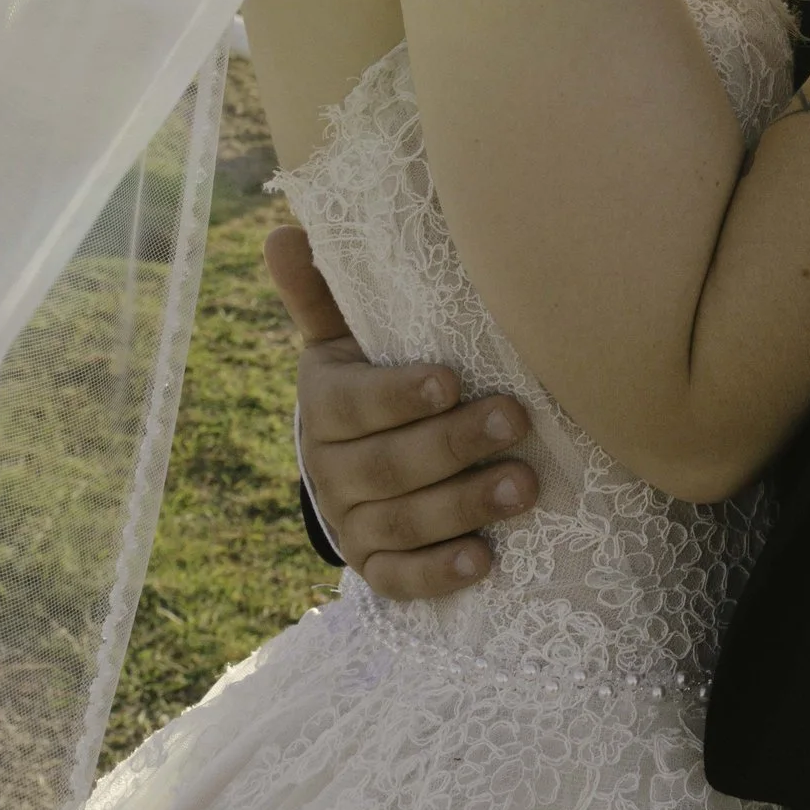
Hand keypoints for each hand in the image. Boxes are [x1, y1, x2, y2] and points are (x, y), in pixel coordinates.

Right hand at [263, 223, 540, 601]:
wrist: (356, 458)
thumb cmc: (369, 378)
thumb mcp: (344, 337)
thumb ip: (322, 292)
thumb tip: (282, 230)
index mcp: (323, 405)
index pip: (355, 405)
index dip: (400, 395)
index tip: (452, 378)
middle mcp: (329, 470)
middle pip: (389, 466)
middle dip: (454, 444)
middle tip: (516, 419)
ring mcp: (351, 524)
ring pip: (404, 522)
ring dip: (465, 506)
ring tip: (527, 486)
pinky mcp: (373, 566)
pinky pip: (400, 579)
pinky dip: (439, 574)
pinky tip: (483, 561)